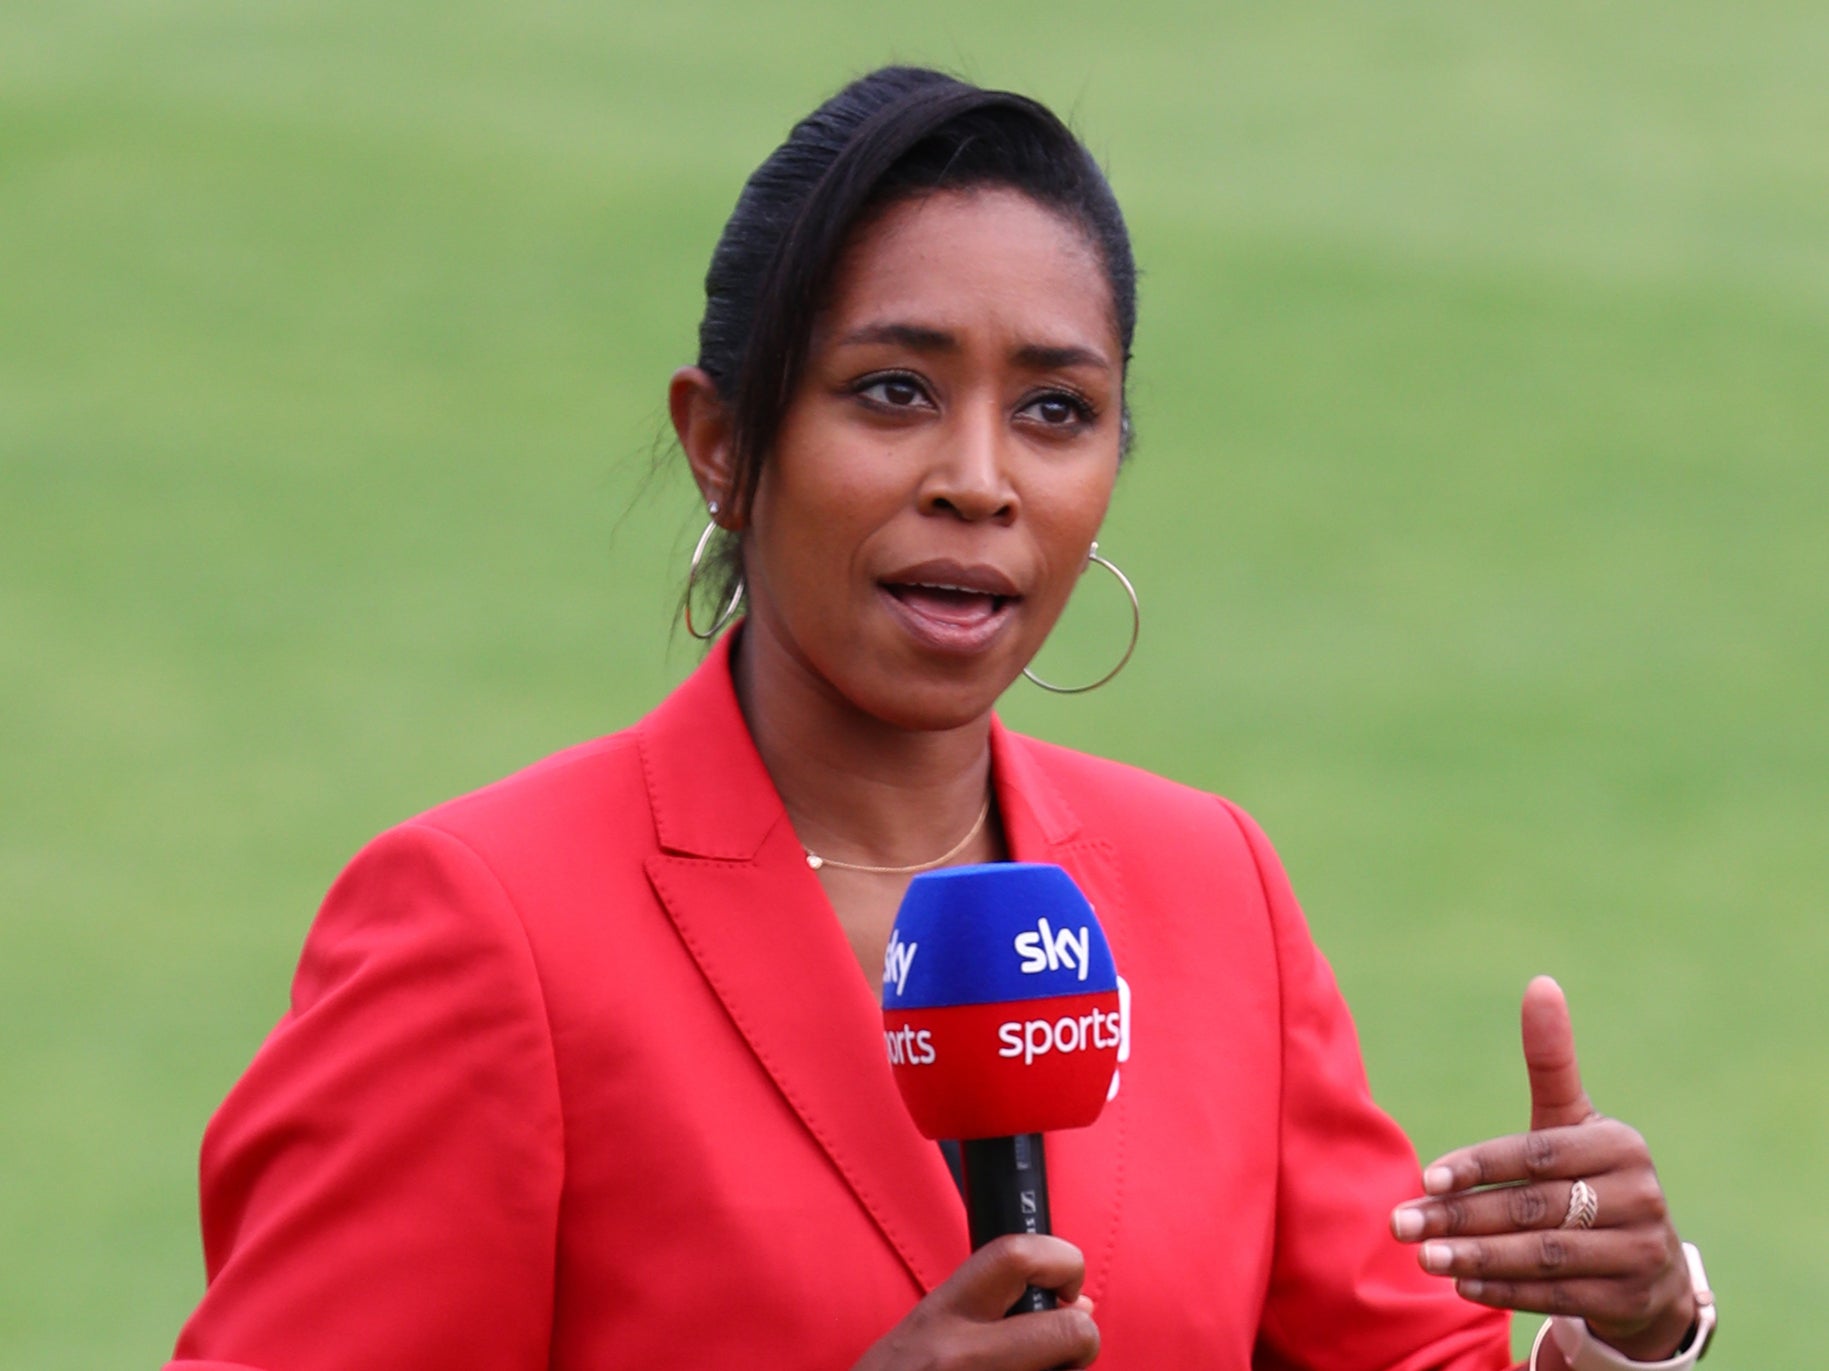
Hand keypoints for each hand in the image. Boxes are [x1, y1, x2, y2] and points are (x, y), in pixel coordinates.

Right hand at [852, 1234, 1099, 1370]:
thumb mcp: (923, 1335)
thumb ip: (990, 1313)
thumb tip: (1079, 1304)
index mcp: (942, 1314)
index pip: (1017, 1257)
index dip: (1062, 1261)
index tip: (1066, 1287)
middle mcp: (962, 1356)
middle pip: (1070, 1332)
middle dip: (1082, 1340)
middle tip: (1064, 1353)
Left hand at [1390, 977, 1695, 1362]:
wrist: (1650, 1260)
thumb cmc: (1591, 1173)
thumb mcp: (1573, 1120)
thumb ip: (1552, 1061)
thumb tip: (1541, 983)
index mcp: (1620, 1145)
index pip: (1537, 1155)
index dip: (1479, 1167)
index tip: (1425, 1177)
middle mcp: (1640, 1196)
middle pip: (1534, 1208)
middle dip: (1461, 1218)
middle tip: (1401, 1224)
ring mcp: (1641, 1251)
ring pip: (1544, 1255)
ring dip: (1477, 1258)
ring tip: (1422, 1257)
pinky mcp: (1631, 1297)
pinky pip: (1558, 1295)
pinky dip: (1506, 1291)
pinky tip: (1461, 1285)